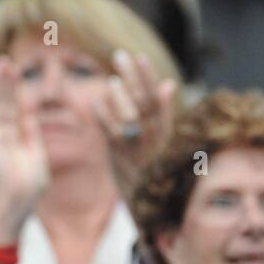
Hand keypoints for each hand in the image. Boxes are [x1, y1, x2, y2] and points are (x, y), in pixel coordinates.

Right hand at [0, 54, 49, 244]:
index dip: (16, 91)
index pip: (15, 109)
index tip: (18, 73)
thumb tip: (30, 114)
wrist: (20, 196)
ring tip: (0, 62)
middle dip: (6, 82)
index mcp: (15, 139)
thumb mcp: (36, 152)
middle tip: (8, 61)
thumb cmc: (31, 184)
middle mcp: (1, 135)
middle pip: (4, 102)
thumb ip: (32, 133)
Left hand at [94, 50, 177, 201]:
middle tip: (119, 55)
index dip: (149, 79)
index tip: (140, 57)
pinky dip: (104, 119)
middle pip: (144, 105)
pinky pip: (112, 137)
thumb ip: (159, 114)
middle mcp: (154, 142)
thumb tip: (167, 84)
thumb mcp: (157, 141)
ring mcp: (137, 152)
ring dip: (120, 99)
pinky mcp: (120, 162)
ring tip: (111, 79)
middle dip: (133, 79)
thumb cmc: (150, 169)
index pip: (158, 100)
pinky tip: (96, 102)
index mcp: (165, 133)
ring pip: (130, 121)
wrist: (144, 208)